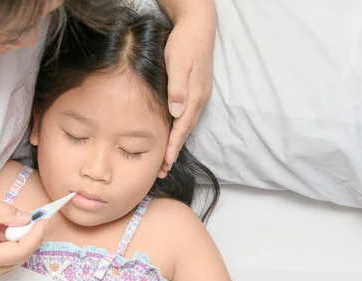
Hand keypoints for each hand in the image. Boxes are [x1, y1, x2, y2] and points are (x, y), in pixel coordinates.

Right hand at [0, 200, 46, 280]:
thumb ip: (4, 213)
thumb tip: (27, 218)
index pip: (21, 251)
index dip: (35, 235)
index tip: (43, 220)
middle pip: (21, 257)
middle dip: (29, 236)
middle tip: (29, 219)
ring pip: (16, 260)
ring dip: (18, 241)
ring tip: (2, 225)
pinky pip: (7, 261)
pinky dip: (9, 246)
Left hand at [161, 8, 215, 176]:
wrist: (198, 28)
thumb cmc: (185, 44)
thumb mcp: (179, 63)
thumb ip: (178, 87)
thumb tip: (177, 111)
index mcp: (195, 96)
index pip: (182, 128)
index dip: (173, 147)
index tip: (165, 163)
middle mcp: (198, 100)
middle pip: (185, 132)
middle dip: (174, 152)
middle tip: (162, 170)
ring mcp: (198, 97)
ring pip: (186, 126)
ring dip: (176, 143)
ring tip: (166, 160)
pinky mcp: (195, 93)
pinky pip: (186, 117)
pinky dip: (179, 130)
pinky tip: (172, 135)